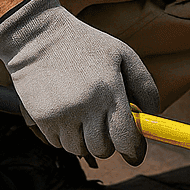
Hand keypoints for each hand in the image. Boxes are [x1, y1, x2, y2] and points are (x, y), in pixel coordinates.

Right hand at [0, 0, 160, 162]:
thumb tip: (152, 118)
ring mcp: (61, 114)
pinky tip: (64, 111)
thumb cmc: (87, 46)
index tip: (134, 153)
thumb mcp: (123, 55)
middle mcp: (85, 105)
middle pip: (103, 149)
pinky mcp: (42, 118)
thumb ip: (145, 87)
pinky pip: (59, 144)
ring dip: (85, 139)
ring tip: (82, 113)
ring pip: (79, 149)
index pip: (125, 138)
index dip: (134, 150)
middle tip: (105, 124)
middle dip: (108, 142)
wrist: (37, 37)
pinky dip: (65, 135)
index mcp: (109, 89)